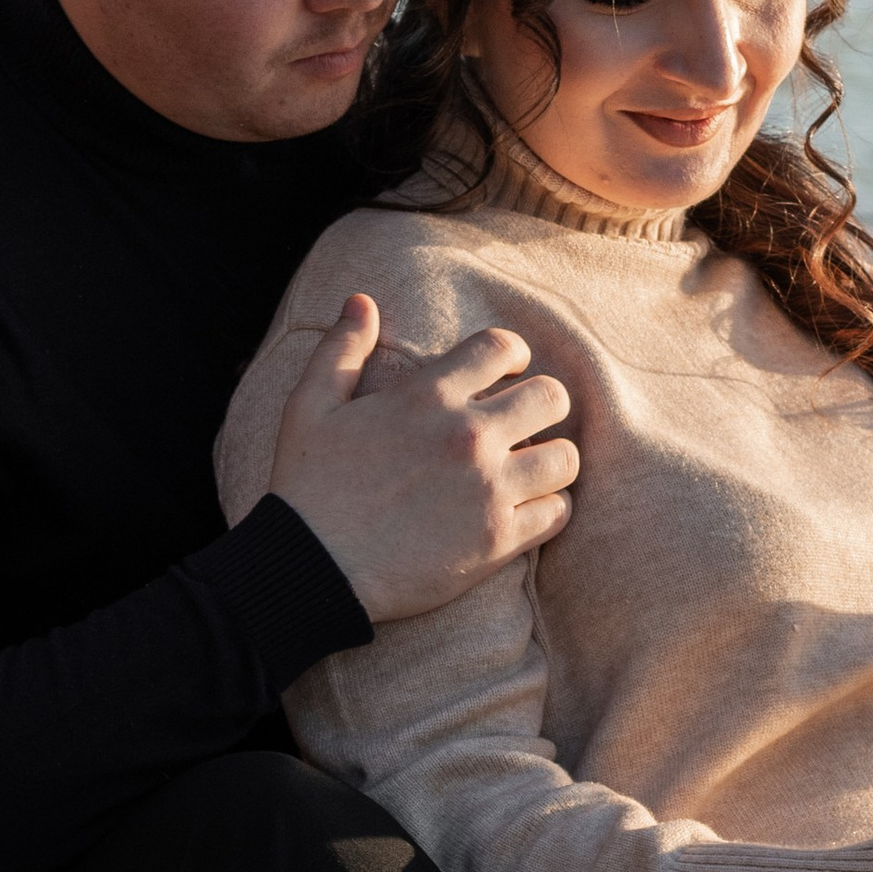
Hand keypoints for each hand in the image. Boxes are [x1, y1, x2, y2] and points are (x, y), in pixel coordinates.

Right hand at [269, 296, 580, 622]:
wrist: (310, 570)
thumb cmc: (307, 486)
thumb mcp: (309, 406)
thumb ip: (341, 349)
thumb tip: (361, 301)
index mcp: (427, 395)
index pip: (502, 346)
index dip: (512, 354)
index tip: (506, 374)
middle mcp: (467, 435)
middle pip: (551, 396)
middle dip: (543, 405)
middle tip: (523, 423)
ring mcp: (488, 489)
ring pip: (565, 457)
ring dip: (551, 459)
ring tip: (529, 469)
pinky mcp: (498, 540)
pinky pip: (558, 513)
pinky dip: (548, 509)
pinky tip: (525, 510)